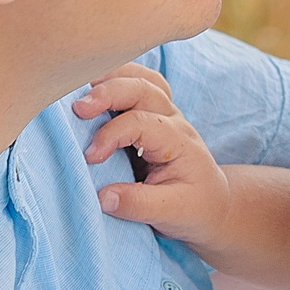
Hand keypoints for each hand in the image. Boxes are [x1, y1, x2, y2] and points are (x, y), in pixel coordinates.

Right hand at [76, 64, 233, 249]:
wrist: (212, 203)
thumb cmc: (195, 207)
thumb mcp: (173, 212)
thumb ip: (138, 204)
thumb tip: (102, 197)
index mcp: (178, 140)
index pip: (141, 123)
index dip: (111, 135)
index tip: (90, 158)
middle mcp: (172, 119)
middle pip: (142, 88)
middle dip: (107, 94)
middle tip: (77, 108)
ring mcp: (163, 112)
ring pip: (140, 78)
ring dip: (111, 77)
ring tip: (80, 86)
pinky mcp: (150, 115)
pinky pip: (136, 83)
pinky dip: (116, 78)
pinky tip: (93, 86)